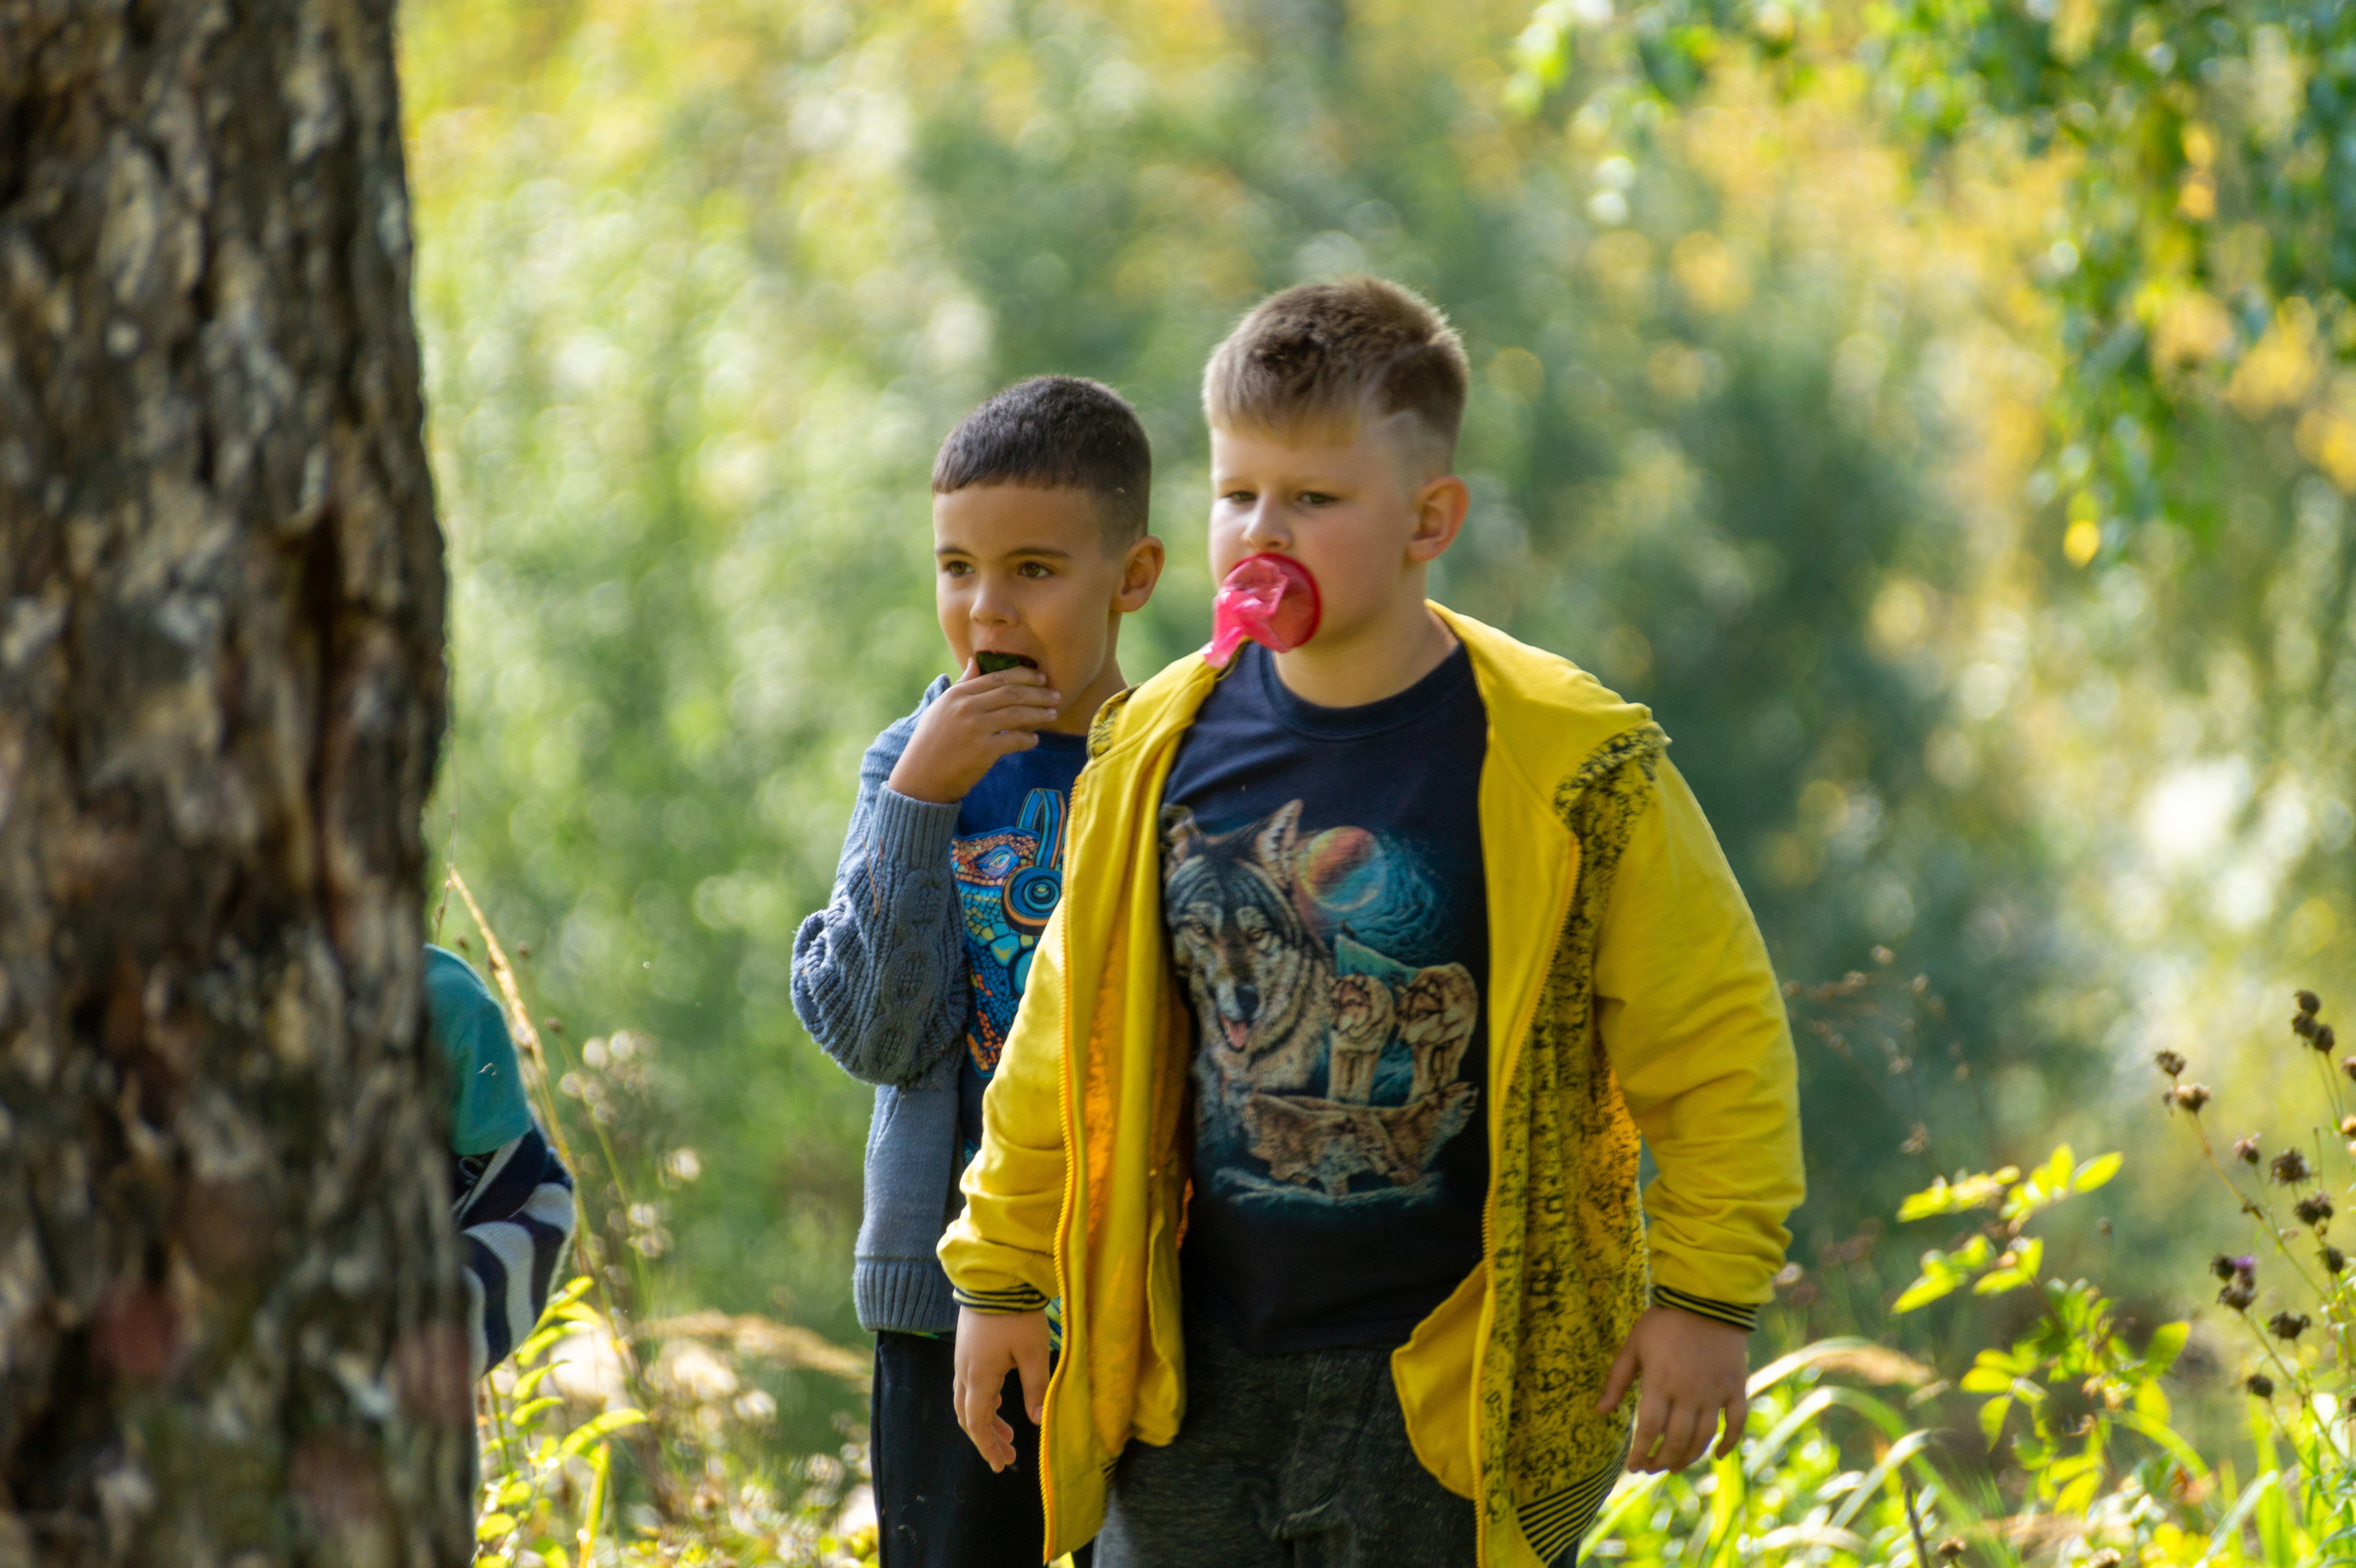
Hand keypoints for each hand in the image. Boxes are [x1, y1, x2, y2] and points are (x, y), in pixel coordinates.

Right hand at [887, 663, 1063, 804]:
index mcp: (957, 694)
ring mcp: (975, 728)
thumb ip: (963, 684)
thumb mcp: (941, 707)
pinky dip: (1028, 739)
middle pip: (1012, 693)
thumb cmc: (931, 743)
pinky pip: (1014, 740)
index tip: (1042, 677)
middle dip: (1038, 693)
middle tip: (1056, 695)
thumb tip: (976, 661)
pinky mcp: (983, 751)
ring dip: (1039, 713)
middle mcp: (966, 707)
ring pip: (1017, 714)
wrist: (919, 779)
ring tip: (1053, 714)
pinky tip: (1034, 740)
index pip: (998, 677)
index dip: (1024, 675)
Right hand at [953, 1306, 1050, 1472]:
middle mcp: (964, 1371)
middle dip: (987, 1438)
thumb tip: (1038, 1422)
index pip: (978, 1424)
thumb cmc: (1016, 1315)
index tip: (1000, 1466)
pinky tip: (997, 1400)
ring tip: (1009, 1434)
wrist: (994, 1276)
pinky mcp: (967, 1346)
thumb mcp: (1033, 1353)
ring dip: (985, 1420)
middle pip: (968, 1416)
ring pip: (967, 1400)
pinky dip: (982, 1400)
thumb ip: (1036, 1388)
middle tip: (1008, 1455)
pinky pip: (968, 1383)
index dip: (988, 1447)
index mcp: (978, 1378)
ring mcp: (962, 1358)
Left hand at [1596, 1306, 1749, 1472]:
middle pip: (1676, 1441)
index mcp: (1659, 1383)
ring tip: (1675, 1466)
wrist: (1706, 1298)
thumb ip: (1617, 1380)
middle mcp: (1688, 1394)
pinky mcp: (1735, 1388)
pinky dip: (1729, 1443)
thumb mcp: (1633, 1346)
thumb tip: (1600, 1412)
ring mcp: (1714, 1393)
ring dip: (1688, 1458)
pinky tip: (1717, 1455)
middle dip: (1661, 1460)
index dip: (1640, 1453)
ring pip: (1703, 1437)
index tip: (1633, 1467)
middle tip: (1652, 1468)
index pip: (1648, 1430)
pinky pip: (1736, 1423)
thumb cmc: (1663, 1321)